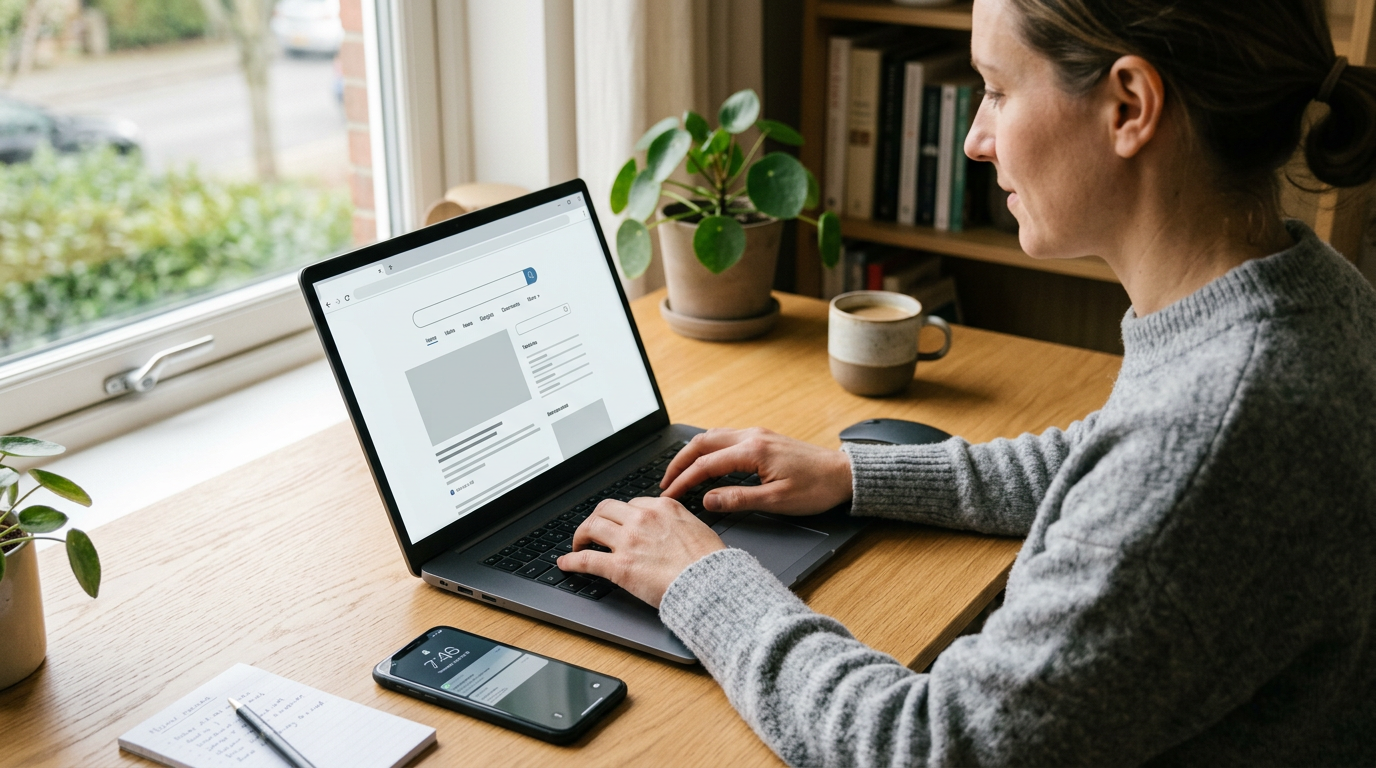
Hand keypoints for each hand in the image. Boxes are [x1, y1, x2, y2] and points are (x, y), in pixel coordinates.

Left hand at [556, 496, 724, 607]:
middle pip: (606, 509)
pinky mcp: (619, 567)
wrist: (711, 584)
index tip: (619, 524)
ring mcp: (628, 542)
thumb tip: (672, 530)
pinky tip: (566, 564)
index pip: (633, 503)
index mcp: (663, 508)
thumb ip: (678, 523)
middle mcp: (642, 519)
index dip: (623, 515)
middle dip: (596, 519)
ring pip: (592, 527)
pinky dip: (572, 561)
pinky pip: (587, 559)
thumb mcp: (698, 528)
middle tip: (592, 530)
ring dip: (581, 535)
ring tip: (578, 545)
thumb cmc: (711, 563)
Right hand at [661, 427, 852, 515]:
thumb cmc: (816, 488)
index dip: (683, 481)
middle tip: (665, 482)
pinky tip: (705, 462)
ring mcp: (757, 434)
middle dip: (679, 462)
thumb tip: (707, 500)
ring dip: (692, 453)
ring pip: (713, 437)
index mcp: (753, 451)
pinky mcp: (763, 438)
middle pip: (702, 443)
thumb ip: (738, 499)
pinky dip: (707, 449)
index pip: (706, 465)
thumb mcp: (777, 501)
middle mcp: (752, 436)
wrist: (844, 474)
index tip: (669, 495)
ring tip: (679, 473)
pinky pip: (726, 438)